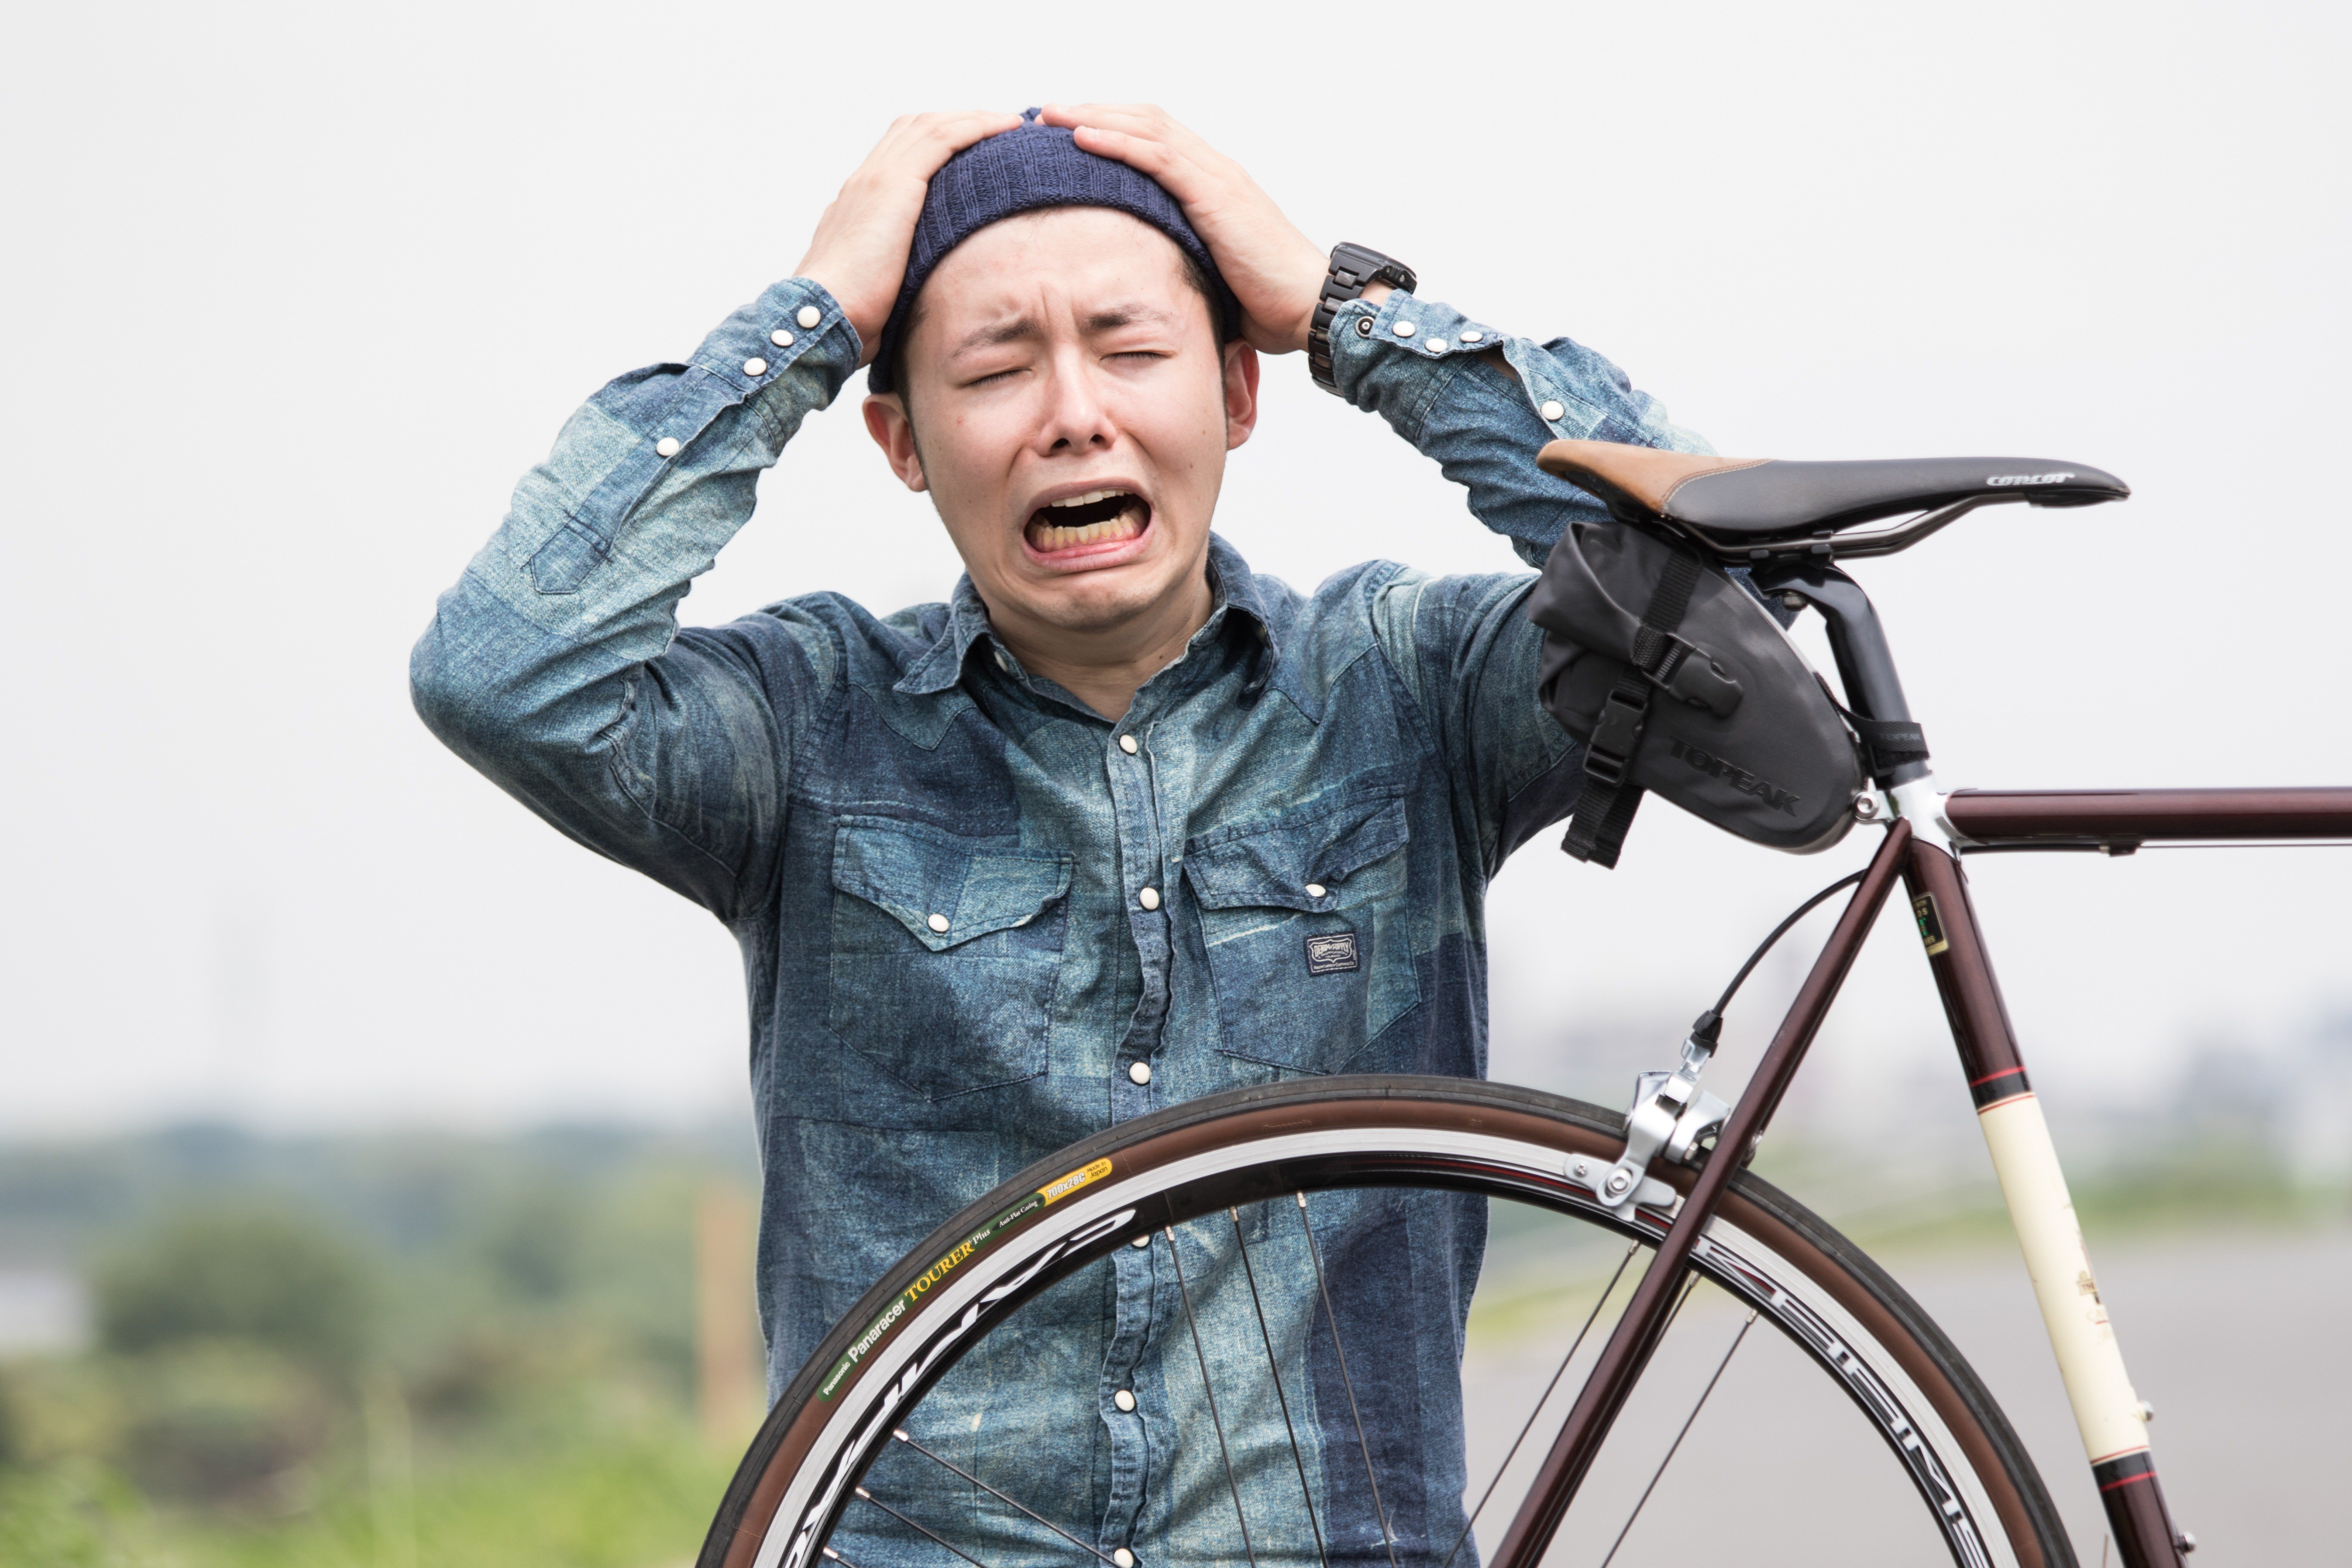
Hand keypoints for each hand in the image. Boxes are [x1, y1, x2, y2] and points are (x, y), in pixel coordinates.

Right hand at [796, 110, 1024, 365]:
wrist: (823, 317)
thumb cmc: (849, 319)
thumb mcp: (874, 287)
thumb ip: (892, 275)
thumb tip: (913, 291)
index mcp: (857, 204)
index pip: (899, 155)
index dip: (938, 143)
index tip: (974, 149)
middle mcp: (864, 181)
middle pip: (914, 129)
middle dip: (958, 121)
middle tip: (999, 126)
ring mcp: (877, 178)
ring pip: (931, 126)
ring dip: (974, 119)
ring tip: (1011, 123)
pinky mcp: (895, 183)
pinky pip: (942, 138)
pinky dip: (976, 127)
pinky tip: (1005, 127)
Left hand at [1038, 104, 1330, 354]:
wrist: (1309, 306)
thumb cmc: (1267, 301)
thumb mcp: (1211, 276)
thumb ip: (1179, 266)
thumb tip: (1145, 293)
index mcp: (1212, 185)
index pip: (1155, 138)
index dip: (1111, 128)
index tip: (1066, 133)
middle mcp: (1214, 170)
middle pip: (1145, 121)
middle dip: (1093, 111)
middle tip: (1046, 113)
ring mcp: (1215, 178)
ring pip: (1146, 128)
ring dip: (1094, 117)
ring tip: (1049, 116)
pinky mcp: (1214, 195)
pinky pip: (1156, 156)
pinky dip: (1116, 142)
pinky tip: (1080, 137)